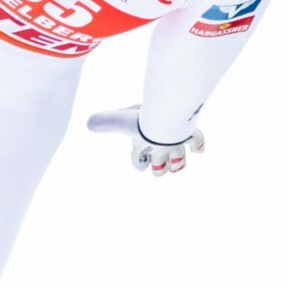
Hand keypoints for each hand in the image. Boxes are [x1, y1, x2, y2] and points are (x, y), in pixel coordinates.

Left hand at [87, 105, 205, 176]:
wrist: (169, 117)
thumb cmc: (143, 120)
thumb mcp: (121, 119)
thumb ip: (106, 122)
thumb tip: (88, 123)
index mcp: (142, 148)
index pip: (137, 163)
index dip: (137, 162)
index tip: (138, 161)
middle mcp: (160, 150)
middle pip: (159, 168)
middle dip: (158, 168)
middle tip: (157, 165)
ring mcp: (176, 144)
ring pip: (179, 161)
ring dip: (178, 164)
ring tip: (176, 162)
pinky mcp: (190, 135)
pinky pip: (196, 143)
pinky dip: (198, 147)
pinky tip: (198, 151)